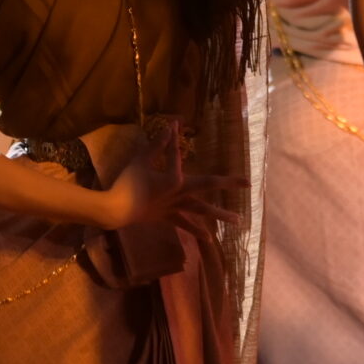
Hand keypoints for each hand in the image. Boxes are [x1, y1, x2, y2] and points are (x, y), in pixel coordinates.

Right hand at [94, 135, 246, 237]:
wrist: (115, 211)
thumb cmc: (127, 183)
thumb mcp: (140, 161)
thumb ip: (155, 146)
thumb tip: (170, 128)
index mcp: (173, 178)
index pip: (176, 154)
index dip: (174, 138)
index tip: (176, 124)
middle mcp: (179, 193)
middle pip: (207, 185)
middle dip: (227, 183)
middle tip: (248, 183)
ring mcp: (175, 207)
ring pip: (201, 210)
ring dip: (220, 214)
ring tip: (238, 220)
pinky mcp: (167, 217)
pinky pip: (184, 224)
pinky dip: (196, 230)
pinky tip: (208, 239)